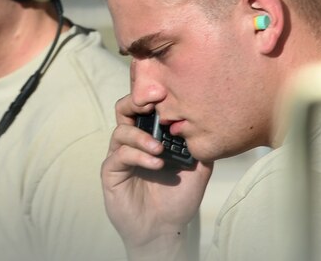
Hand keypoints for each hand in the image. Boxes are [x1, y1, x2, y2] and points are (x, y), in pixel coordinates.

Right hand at [102, 95, 212, 259]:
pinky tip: (156, 163)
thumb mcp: (198, 169)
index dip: (151, 95)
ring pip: (121, 130)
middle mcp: (133, 141)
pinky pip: (119, 155)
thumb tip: (209, 124)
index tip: (166, 90)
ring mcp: (120, 155)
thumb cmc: (178, 198)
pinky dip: (138, 155)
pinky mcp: (111, 171)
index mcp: (151, 136)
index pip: (145, 107)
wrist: (164, 229)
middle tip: (154, 102)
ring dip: (141, 135)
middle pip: (124, 109)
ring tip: (160, 148)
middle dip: (136, 100)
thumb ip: (200, 146)